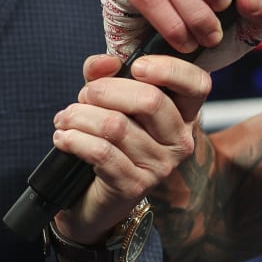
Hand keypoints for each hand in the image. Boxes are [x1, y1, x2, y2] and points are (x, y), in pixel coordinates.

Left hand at [49, 49, 212, 243]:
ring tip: (65, 118)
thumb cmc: (106, 142)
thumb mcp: (107, 101)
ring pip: (116, 126)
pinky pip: (101, 152)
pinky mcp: (134, 185)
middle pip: (151, 101)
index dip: (169, 69)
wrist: (91, 198)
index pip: (198, 84)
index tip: (137, 66)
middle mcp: (180, 141)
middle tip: (84, 96)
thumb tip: (105, 62)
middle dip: (106, 90)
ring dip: (80, 116)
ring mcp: (160, 166)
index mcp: (184, 115)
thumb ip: (105, 75)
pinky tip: (63, 137)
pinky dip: (74, 139)